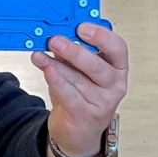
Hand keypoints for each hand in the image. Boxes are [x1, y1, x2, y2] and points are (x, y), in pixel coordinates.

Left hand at [31, 22, 127, 156]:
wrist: (78, 129)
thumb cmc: (82, 93)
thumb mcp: (80, 70)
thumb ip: (73, 52)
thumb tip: (57, 34)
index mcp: (117, 67)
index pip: (118, 48)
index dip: (102, 36)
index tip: (82, 27)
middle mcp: (114, 85)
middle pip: (98, 66)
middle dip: (74, 52)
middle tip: (55, 41)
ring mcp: (102, 102)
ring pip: (77, 80)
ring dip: (55, 65)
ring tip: (39, 55)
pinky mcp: (86, 115)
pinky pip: (69, 95)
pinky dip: (56, 82)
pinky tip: (46, 70)